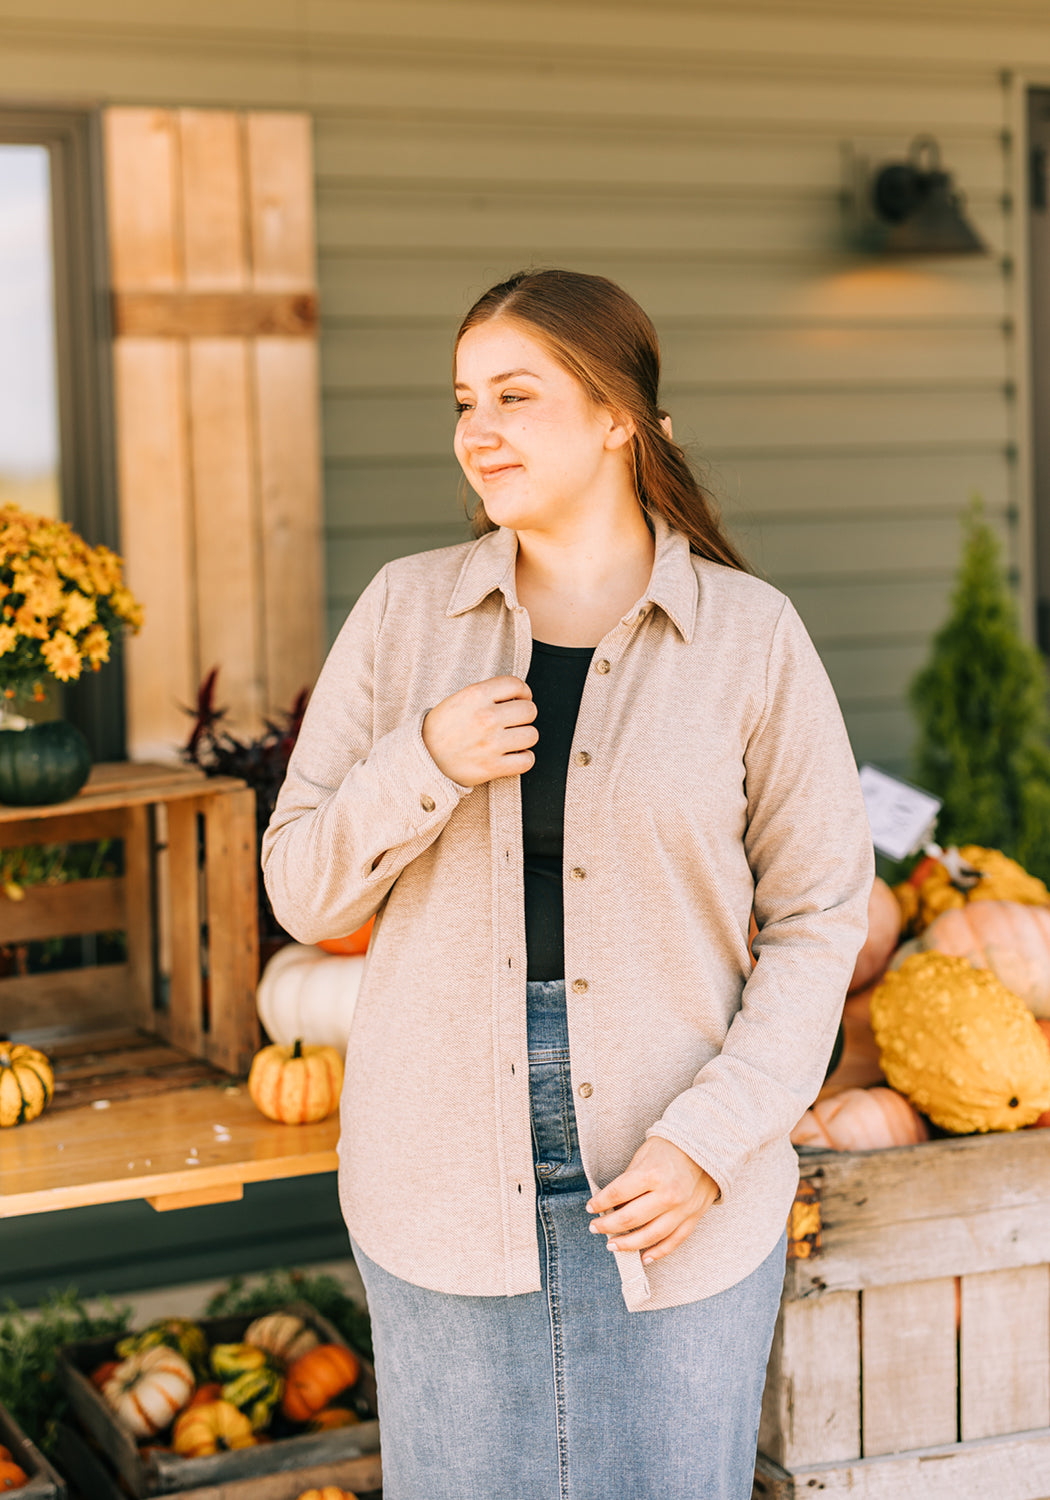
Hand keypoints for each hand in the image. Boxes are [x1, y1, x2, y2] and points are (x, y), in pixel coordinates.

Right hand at [422, 676, 537, 786]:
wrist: (423, 757)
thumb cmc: (441, 728)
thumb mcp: (459, 699)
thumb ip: (488, 694)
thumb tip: (519, 696)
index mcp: (476, 695)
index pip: (516, 684)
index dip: (523, 692)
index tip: (520, 699)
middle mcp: (486, 717)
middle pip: (530, 710)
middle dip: (524, 715)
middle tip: (514, 721)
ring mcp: (491, 744)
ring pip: (532, 735)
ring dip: (524, 738)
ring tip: (511, 739)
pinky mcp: (492, 767)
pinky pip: (527, 760)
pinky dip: (523, 759)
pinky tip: (512, 755)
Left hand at [586, 1137, 719, 1265]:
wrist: (707, 1147)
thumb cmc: (670, 1147)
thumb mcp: (644, 1155)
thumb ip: (629, 1180)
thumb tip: (612, 1204)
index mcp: (652, 1175)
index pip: (617, 1194)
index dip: (600, 1202)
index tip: (591, 1207)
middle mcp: (667, 1194)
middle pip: (630, 1218)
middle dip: (608, 1226)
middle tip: (595, 1228)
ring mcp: (682, 1209)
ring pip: (650, 1236)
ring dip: (628, 1244)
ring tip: (612, 1245)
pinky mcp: (694, 1217)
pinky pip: (674, 1241)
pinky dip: (658, 1252)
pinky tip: (644, 1257)